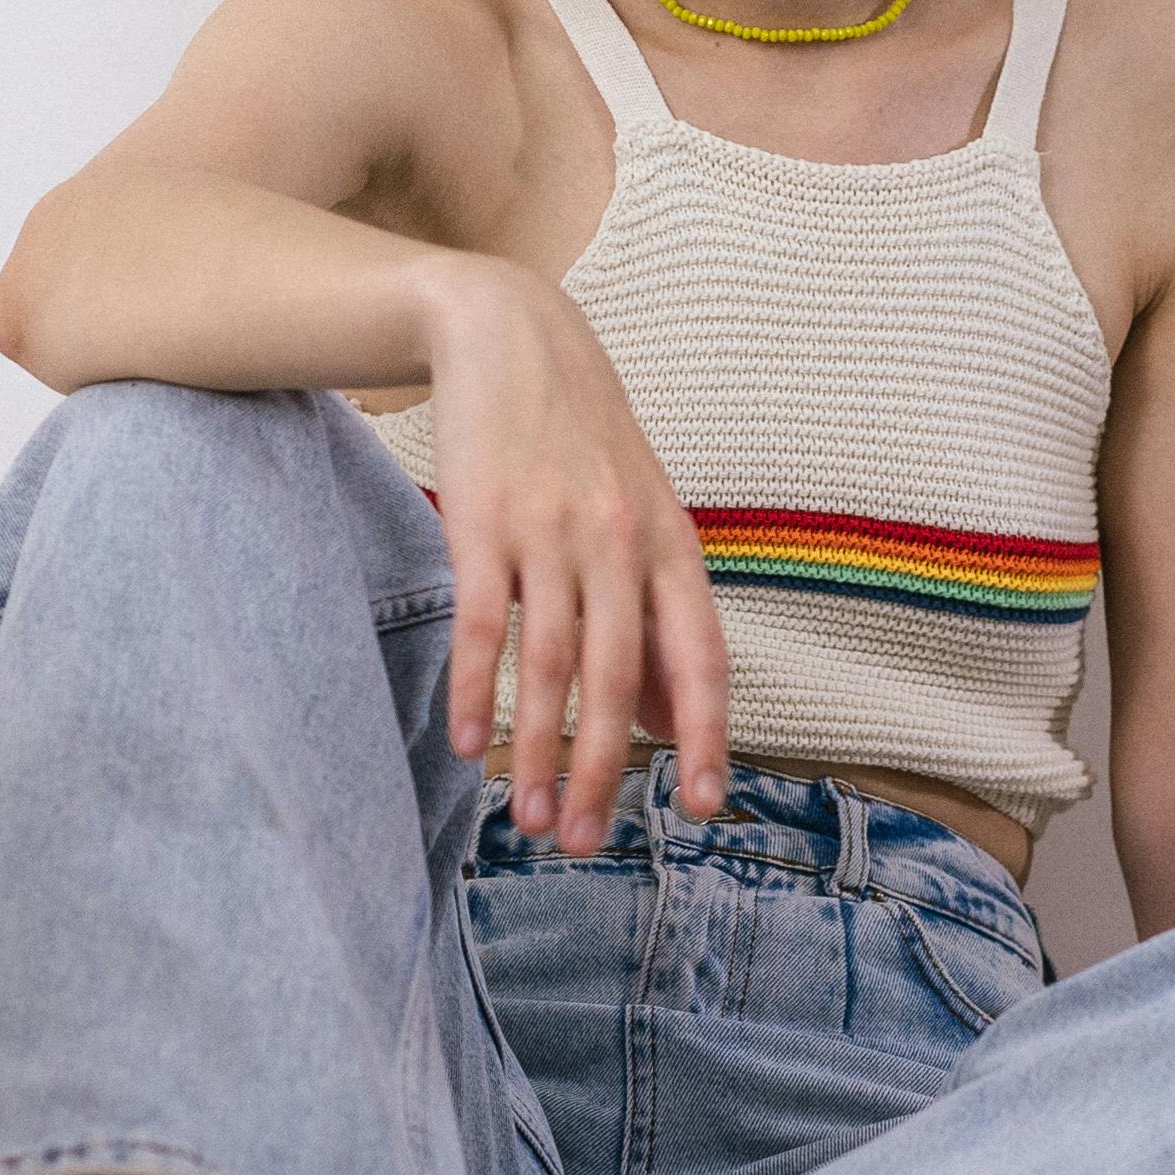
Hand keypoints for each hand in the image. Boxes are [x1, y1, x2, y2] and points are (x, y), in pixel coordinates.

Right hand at [416, 256, 726, 850]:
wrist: (509, 332)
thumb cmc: (582, 440)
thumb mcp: (642, 517)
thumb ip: (658, 616)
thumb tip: (675, 722)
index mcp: (671, 544)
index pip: (702, 656)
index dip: (707, 734)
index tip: (702, 806)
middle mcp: (619, 542)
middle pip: (621, 677)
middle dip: (609, 770)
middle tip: (590, 842)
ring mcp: (550, 531)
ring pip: (552, 665)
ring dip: (541, 751)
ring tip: (534, 818)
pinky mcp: (482, 522)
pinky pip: (481, 624)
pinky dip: (475, 689)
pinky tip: (468, 742)